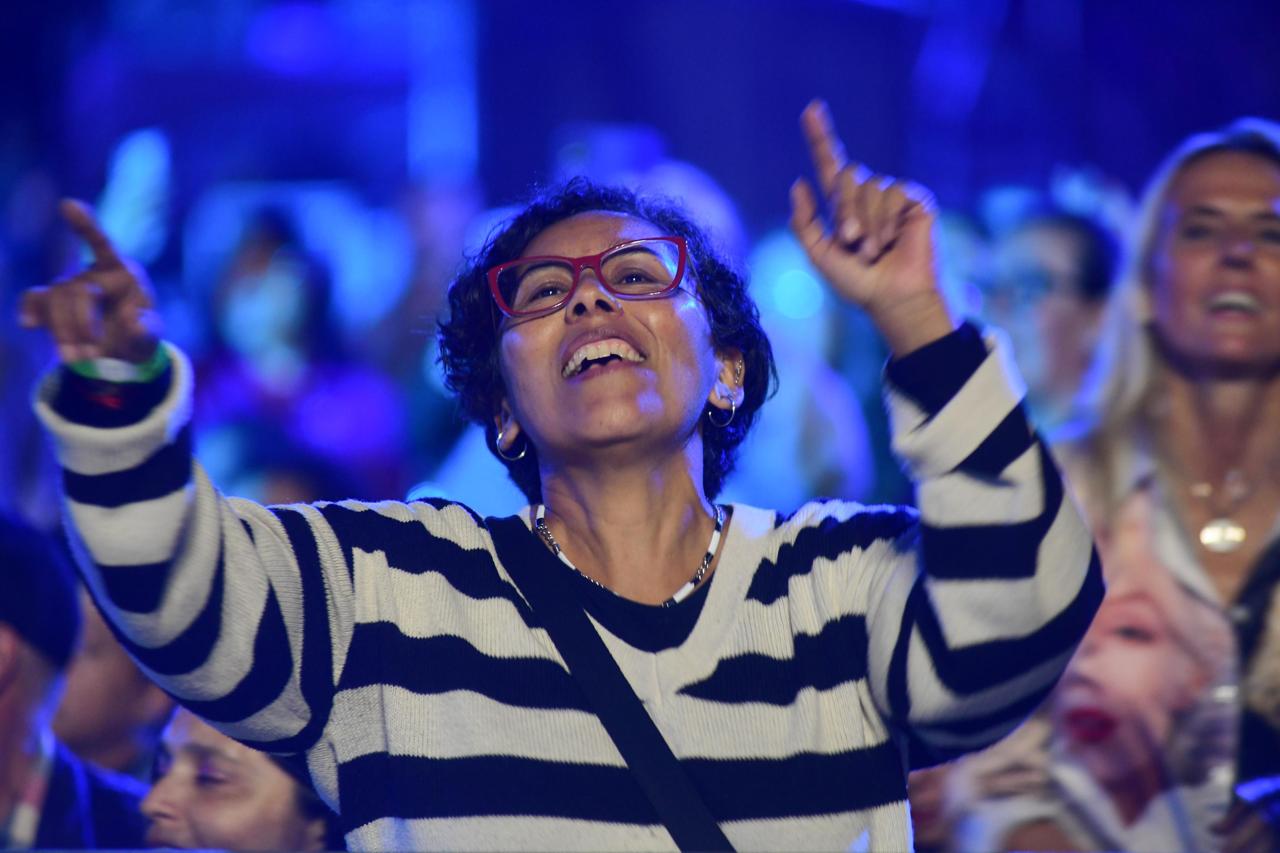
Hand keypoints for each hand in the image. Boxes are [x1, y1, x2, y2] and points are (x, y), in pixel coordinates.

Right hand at [18, 199, 159, 363]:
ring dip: (62, 332)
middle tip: (92, 354)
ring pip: (54, 300)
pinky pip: (34, 300)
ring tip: (77, 360)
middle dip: (81, 324)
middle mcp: (91, 273)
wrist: (122, 350)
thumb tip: (131, 321)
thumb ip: (146, 329)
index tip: (67, 204)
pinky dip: (29, 311)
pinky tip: (29, 325)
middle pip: (76, 290)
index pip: (102, 245)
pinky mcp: (51, 302)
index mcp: (121, 272)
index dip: (85, 225)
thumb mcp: (151, 335)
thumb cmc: (140, 334)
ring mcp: (69, 286)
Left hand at [790, 99, 955, 354]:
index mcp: (843, 206)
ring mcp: (892, 196)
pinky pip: (892, 192)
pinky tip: (893, 241)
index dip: (820, 137)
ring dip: (866, 223)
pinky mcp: (915, 200)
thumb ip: (804, 221)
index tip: (810, 109)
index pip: (829, 165)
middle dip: (845, 209)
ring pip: (869, 185)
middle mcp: (867, 196)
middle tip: (853, 243)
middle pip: (846, 174)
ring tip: (874, 249)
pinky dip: (886, 221)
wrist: (891, 298)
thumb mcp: (820, 254)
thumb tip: (798, 182)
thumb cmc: (857, 282)